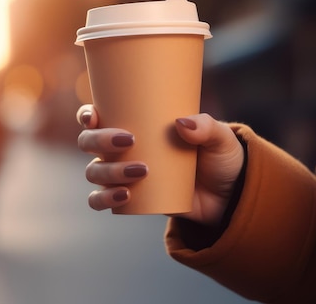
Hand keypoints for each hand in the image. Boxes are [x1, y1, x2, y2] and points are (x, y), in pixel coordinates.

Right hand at [77, 104, 244, 225]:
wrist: (228, 197)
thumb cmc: (219, 159)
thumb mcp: (220, 139)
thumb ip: (207, 128)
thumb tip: (182, 124)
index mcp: (134, 124)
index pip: (97, 116)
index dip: (87, 115)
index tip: (94, 115)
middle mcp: (120, 148)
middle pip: (89, 142)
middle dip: (100, 140)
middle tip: (129, 141)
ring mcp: (122, 174)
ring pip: (94, 171)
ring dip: (109, 171)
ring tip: (141, 171)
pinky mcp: (129, 199)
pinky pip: (101, 200)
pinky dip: (105, 198)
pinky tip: (125, 196)